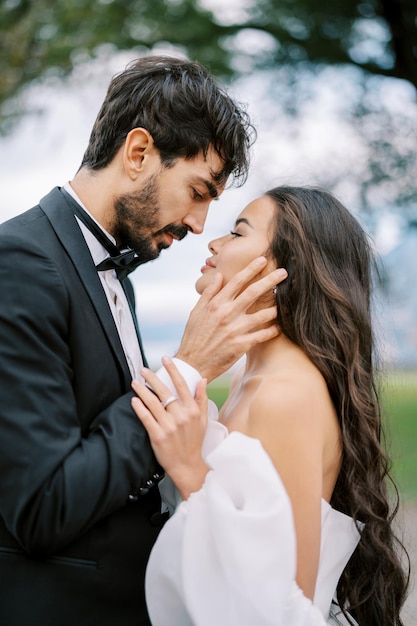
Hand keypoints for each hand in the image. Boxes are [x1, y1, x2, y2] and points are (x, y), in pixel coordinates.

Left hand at [131, 357, 208, 499]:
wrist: (188, 465)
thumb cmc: (194, 441)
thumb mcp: (203, 419)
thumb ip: (202, 398)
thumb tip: (202, 379)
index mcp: (192, 410)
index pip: (181, 385)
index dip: (172, 370)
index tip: (165, 359)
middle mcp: (181, 416)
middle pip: (164, 391)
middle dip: (152, 378)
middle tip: (143, 370)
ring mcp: (168, 426)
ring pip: (153, 403)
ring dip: (142, 390)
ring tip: (135, 382)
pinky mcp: (157, 436)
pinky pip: (146, 418)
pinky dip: (139, 408)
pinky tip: (134, 400)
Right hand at [176, 257, 287, 380]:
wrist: (193, 363)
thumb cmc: (194, 337)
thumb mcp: (196, 312)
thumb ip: (209, 293)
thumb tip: (219, 276)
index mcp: (216, 304)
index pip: (237, 281)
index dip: (251, 269)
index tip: (263, 260)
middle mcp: (227, 314)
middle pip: (253, 293)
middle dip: (270, 280)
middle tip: (284, 272)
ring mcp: (235, 330)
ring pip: (263, 315)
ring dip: (276, 307)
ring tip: (285, 303)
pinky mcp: (241, 345)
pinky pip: (262, 335)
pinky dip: (273, 330)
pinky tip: (279, 327)